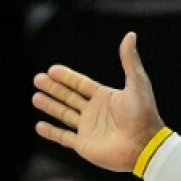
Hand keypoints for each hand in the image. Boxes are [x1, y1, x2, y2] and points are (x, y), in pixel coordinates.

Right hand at [32, 31, 165, 172]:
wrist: (144, 145)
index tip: (52, 69)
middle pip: (70, 97)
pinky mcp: (84, 144)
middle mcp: (96, 112)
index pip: (81, 84)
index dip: (67, 77)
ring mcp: (89, 128)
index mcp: (106, 97)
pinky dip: (51, 132)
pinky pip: (63, 138)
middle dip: (54, 88)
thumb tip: (130, 35)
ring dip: (50, 106)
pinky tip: (39, 125)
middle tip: (37, 79)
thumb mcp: (137, 82)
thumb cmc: (143, 114)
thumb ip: (129, 60)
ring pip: (64, 114)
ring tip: (36, 97)